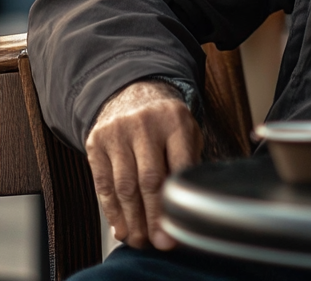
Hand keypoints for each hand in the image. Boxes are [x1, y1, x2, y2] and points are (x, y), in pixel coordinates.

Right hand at [85, 80, 201, 249]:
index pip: (178, 165)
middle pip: (148, 180)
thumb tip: (188, 205)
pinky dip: (112, 210)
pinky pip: (103, 184)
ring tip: (139, 240)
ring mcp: (118, 132)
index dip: (176, 201)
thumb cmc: (166, 121)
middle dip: (153, 217)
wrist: (132, 93)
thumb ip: (188, 161)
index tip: (178, 228)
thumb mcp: (186, 130)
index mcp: (175, 120)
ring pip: (123, 186)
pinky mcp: (96, 142)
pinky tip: (120, 226)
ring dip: (131, 219)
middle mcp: (145, 124)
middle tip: (158, 242)